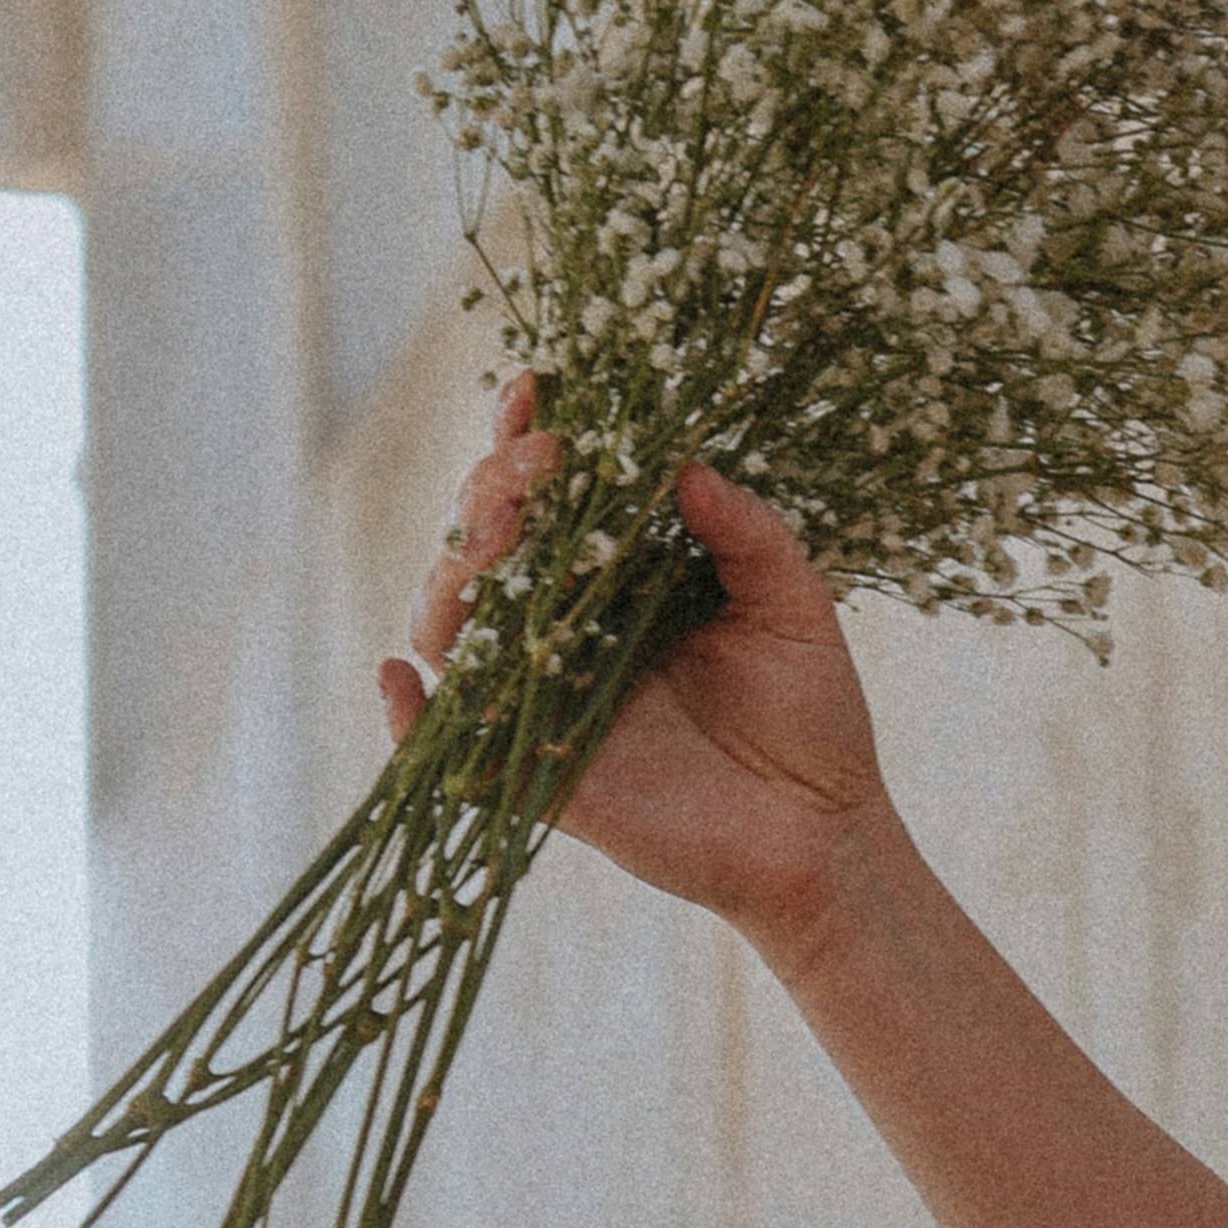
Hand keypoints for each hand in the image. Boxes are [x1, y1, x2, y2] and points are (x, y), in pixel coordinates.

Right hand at [380, 371, 896, 956]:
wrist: (824, 837)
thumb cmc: (813, 718)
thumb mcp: (793, 609)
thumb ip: (747, 535)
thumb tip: (685, 464)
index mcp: (615, 579)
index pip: (546, 497)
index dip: (526, 439)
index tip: (541, 390)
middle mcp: (563, 632)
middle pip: (484, 544)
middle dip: (494, 490)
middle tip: (540, 464)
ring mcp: (541, 701)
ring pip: (450, 627)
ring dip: (454, 574)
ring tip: (497, 538)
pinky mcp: (536, 778)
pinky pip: (447, 747)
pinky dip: (408, 714)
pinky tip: (402, 674)